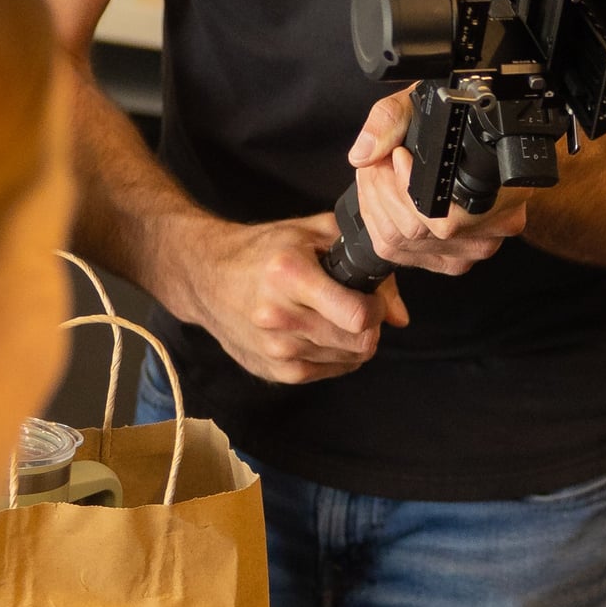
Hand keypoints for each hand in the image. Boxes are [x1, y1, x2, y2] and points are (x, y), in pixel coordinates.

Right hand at [159, 209, 402, 386]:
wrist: (206, 278)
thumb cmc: (264, 250)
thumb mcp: (315, 234)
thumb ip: (366, 266)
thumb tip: (400, 317)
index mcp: (289, 275)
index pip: (358, 316)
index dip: (376, 307)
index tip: (368, 295)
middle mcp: (279, 317)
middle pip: (359, 343)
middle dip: (370, 326)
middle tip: (355, 306)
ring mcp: (275, 350)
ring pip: (349, 360)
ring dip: (352, 341)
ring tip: (332, 316)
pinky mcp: (274, 372)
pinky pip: (329, 372)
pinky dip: (335, 355)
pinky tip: (318, 331)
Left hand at [345, 89, 529, 277]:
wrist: (490, 140)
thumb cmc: (463, 121)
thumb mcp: (426, 101)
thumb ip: (392, 119)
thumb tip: (364, 154)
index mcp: (498, 194)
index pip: (439, 216)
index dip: (402, 187)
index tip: (397, 156)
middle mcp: (490, 230)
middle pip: (412, 230)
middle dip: (381, 189)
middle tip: (378, 160)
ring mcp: (471, 249)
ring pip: (401, 242)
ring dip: (377, 204)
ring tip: (379, 174)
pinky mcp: (452, 261)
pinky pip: (399, 252)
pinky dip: (380, 223)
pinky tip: (384, 197)